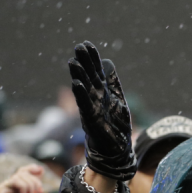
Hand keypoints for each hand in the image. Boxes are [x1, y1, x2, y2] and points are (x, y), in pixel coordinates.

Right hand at [0, 164, 45, 192]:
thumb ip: (34, 183)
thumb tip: (40, 169)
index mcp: (17, 185)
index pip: (22, 171)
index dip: (31, 168)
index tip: (40, 170)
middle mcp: (9, 185)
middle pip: (23, 173)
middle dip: (35, 181)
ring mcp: (5, 187)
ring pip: (20, 176)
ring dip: (30, 185)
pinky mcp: (2, 190)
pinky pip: (14, 180)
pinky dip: (24, 186)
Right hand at [68, 41, 136, 181]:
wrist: (117, 148)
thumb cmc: (115, 123)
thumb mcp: (117, 98)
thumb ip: (112, 81)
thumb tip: (107, 61)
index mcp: (102, 92)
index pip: (96, 72)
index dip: (92, 59)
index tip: (87, 44)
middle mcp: (94, 98)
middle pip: (89, 77)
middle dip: (84, 63)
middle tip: (78, 47)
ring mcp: (92, 108)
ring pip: (84, 89)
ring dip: (79, 76)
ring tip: (74, 62)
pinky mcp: (92, 119)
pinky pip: (85, 105)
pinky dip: (81, 95)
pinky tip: (77, 84)